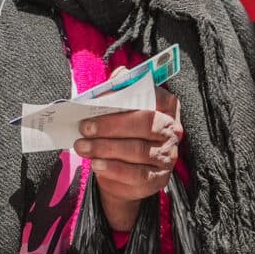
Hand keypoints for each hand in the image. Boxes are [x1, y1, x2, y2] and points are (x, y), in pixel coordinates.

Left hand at [77, 89, 179, 226]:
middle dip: (111, 125)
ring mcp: (167, 156)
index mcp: (166, 108)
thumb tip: (119, 75)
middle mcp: (171, 131)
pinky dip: (113, 168)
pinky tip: (96, 164)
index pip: (155, 96)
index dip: (131, 95)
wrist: (124, 176)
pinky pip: (136, 174)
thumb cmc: (122, 136)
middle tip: (85, 127)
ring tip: (83, 146)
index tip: (105, 96)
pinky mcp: (158, 178)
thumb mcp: (120, 114)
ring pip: (137, 150)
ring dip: (105, 148)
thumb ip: (120, 94)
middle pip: (145, 124)